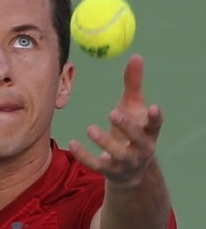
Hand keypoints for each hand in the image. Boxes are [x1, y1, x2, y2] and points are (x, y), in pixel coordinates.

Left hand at [69, 55, 163, 186]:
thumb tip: (136, 56)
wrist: (130, 169)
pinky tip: (71, 143)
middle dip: (127, 127)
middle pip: (138, 139)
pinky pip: (96, 165)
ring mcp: (126, 162)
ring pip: (118, 154)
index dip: (155, 118)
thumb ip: (134, 85)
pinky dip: (84, 155)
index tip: (153, 107)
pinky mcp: (110, 171)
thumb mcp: (133, 107)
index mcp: (150, 132)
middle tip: (112, 113)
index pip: (156, 126)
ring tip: (90, 128)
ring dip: (105, 142)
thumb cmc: (131, 130)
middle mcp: (142, 149)